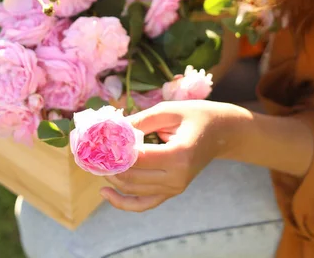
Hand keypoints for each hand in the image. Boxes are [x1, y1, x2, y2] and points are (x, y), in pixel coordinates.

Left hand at [101, 100, 241, 211]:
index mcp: (178, 155)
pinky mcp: (172, 192)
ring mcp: (175, 188)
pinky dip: (122, 202)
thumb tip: (111, 128)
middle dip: (107, 163)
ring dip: (111, 176)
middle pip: (130, 177)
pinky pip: (143, 204)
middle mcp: (177, 178)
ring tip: (95, 160)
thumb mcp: (168, 110)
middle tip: (91, 148)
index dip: (113, 149)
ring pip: (132, 190)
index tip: (97, 137)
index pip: (136, 158)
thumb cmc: (196, 115)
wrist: (222, 133)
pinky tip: (105, 192)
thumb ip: (140, 120)